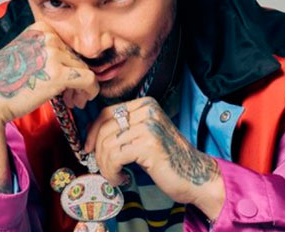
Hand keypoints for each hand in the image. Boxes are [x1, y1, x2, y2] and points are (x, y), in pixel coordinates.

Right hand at [0, 21, 99, 122]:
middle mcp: (48, 37)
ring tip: (71, 101)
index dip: (69, 65)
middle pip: (77, 58)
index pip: (68, 46)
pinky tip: (79, 101)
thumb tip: (77, 63)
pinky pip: (89, 80)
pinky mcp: (59, 74)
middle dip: (76, 78)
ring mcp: (53, 53)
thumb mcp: (26, 55)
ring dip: (81, 88)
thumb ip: (48, 53)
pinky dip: (90, 92)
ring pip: (84, 69)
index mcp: (40, 28)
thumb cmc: (4, 82)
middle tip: (70, 96)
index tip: (64, 81)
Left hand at [84, 97, 224, 216]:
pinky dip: (112, 172)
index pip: (106, 113)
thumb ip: (125, 129)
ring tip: (115, 176)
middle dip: (97, 152)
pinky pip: (114, 158)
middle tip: (103, 169)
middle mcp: (148, 111)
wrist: (196, 176)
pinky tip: (121, 179)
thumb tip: (90, 135)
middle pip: (104, 129)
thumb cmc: (168, 159)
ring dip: (105, 166)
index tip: (88, 149)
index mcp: (146, 104)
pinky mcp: (148, 145)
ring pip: (107, 145)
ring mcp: (149, 126)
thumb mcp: (145, 136)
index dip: (92, 132)